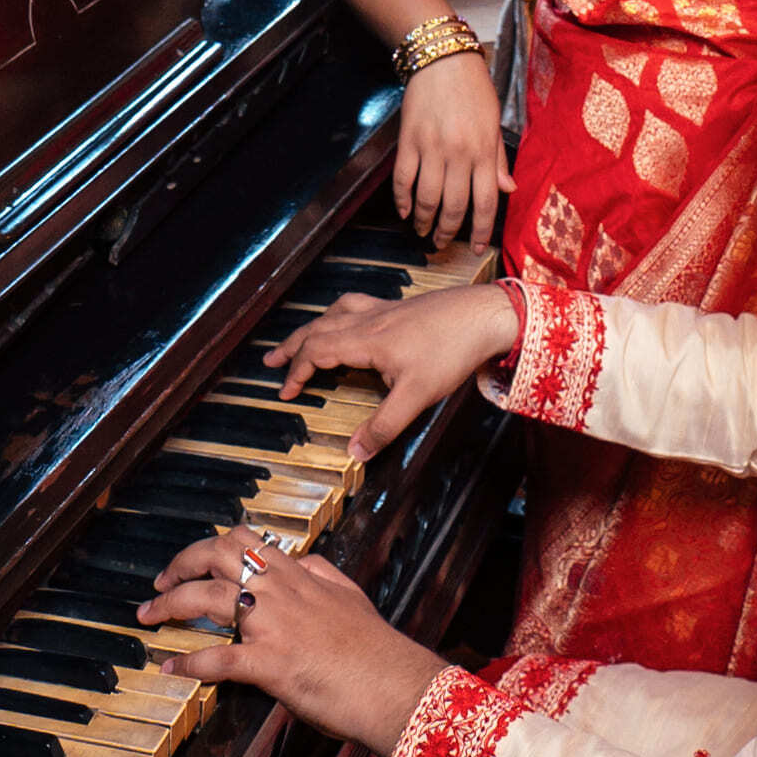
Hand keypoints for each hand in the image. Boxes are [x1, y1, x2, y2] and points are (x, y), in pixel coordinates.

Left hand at [140, 531, 437, 752]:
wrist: (395, 684)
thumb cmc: (376, 649)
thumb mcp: (351, 595)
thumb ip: (322, 575)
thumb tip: (302, 562)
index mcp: (299, 575)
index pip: (246, 540)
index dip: (212, 545)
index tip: (195, 560)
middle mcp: (281, 592)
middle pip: (216, 555)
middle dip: (180, 563)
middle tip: (159, 582)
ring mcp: (272, 626)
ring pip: (206, 599)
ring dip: (169, 605)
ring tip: (148, 616)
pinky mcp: (269, 664)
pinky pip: (217, 659)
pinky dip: (188, 663)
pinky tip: (171, 668)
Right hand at [275, 276, 519, 450]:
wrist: (485, 316)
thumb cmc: (452, 351)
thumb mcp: (416, 396)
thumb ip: (383, 426)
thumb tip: (355, 452)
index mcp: (365, 340)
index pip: (317, 352)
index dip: (296, 371)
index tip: (285, 391)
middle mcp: (369, 319)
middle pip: (318, 328)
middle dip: (292, 346)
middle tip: (271, 360)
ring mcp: (385, 309)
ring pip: (335, 312)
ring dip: (313, 326)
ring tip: (300, 337)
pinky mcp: (401, 306)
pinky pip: (357, 304)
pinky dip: (339, 313)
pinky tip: (348, 320)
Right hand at [393, 49, 507, 253]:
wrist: (443, 60)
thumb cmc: (474, 89)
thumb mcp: (495, 122)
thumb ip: (498, 159)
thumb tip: (507, 190)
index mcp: (483, 150)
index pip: (485, 202)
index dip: (480, 231)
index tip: (477, 248)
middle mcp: (459, 153)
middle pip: (454, 206)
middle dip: (448, 232)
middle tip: (443, 243)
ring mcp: (431, 148)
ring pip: (427, 198)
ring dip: (425, 221)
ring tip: (424, 231)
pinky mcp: (409, 141)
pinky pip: (403, 178)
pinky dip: (402, 199)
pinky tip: (405, 210)